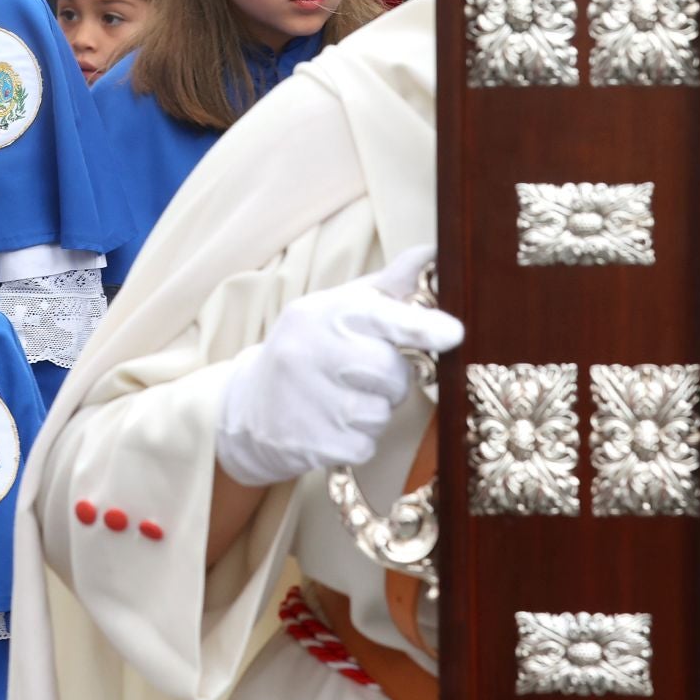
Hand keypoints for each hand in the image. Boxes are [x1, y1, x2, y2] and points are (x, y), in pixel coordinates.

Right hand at [215, 246, 461, 487]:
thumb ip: (387, 288)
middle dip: (392, 379)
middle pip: (391, 372)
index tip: (453, 333)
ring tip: (342, 399)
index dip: (421, 326)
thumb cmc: (309, 350)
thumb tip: (434, 253)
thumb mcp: (337, 310)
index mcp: (322, 313)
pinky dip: (357, 441)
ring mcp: (306, 400)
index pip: (380, 315)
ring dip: (373, 412)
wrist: (246, 407)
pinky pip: (364, 446)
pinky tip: (330, 426)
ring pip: (380, 413)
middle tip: (365, 375)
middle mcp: (310, 353)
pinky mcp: (308, 442)